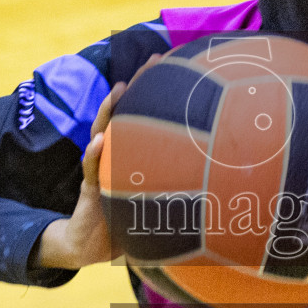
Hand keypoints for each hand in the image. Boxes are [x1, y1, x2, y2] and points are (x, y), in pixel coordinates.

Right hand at [37, 55, 161, 269]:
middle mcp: (114, 156)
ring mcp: (101, 170)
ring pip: (103, 134)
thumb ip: (174, 190)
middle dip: (137, 86)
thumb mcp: (154, 202)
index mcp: (129, 155)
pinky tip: (99, 143)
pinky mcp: (90, 191)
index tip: (177, 65)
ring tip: (118, 91)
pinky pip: (92, 172)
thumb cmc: (125, 222)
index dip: (158, 92)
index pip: (143, 117)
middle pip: (125, 114)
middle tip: (153, 61)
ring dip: (108, 113)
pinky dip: (94, 156)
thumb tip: (216, 185)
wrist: (90, 246)